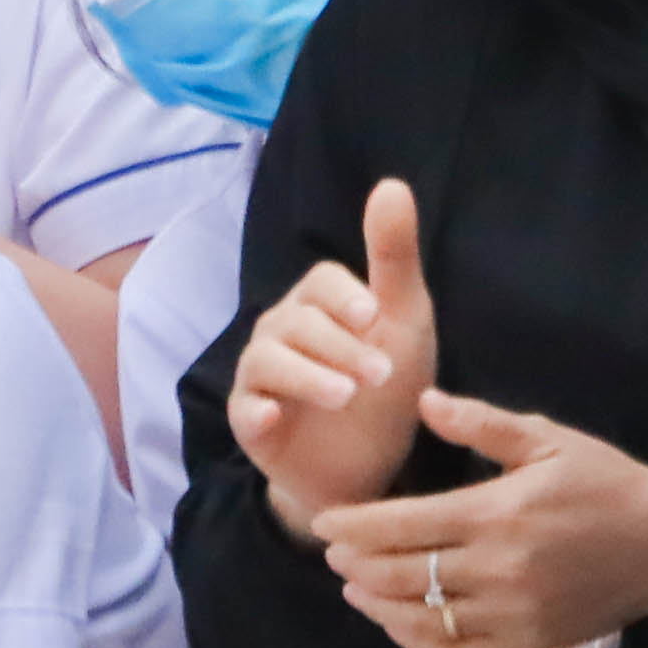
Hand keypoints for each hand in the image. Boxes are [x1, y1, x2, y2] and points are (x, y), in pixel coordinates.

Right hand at [227, 182, 436, 530]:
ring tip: (346, 397)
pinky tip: (274, 419)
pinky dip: (255, 412)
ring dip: (307, 377)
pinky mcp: (250, 422)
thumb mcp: (404, 320)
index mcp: (318, 305)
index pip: (321, 284)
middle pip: (297, 323)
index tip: (373, 317)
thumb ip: (394, 256)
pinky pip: (243, 410)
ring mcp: (262, 377)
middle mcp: (282, 332)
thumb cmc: (387, 385)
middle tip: (382, 375)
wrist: (369, 465)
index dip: (344, 298)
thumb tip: (392, 183)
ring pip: (268, 361)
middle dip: (341, 347)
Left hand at [312, 391, 647, 647]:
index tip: (324, 523)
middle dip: (354, 565)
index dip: (351, 526)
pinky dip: (417, 643)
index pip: (399, 525)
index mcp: (496, 513)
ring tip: (355, 590)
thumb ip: (481, 424)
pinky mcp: (527, 646)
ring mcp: (511, 614)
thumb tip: (423, 402)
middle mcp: (497, 569)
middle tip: (334, 555)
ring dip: (376, 606)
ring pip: (420, 619)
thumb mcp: (548, 439)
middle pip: (397, 575)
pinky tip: (400, 625)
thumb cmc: (609, 484)